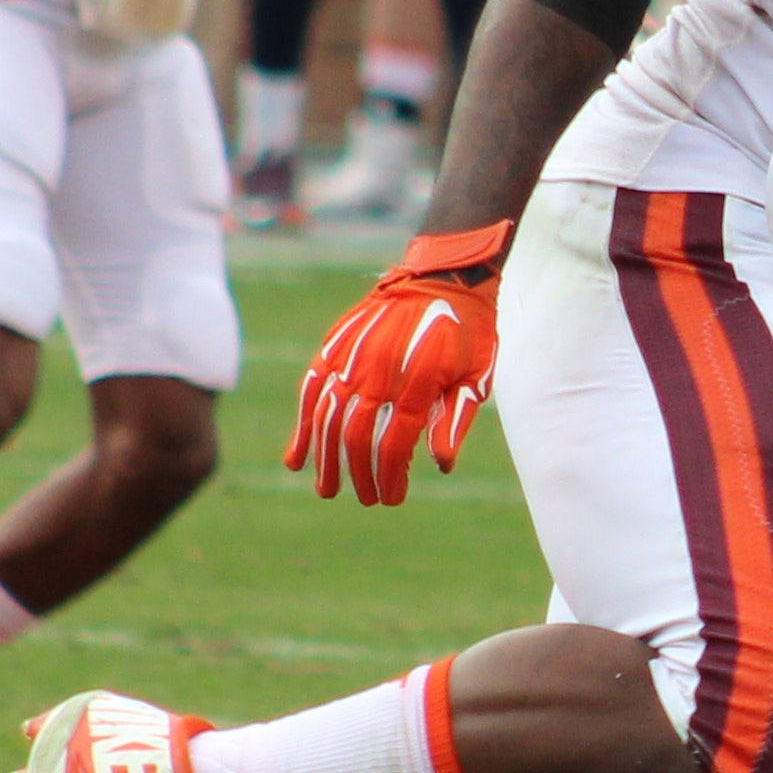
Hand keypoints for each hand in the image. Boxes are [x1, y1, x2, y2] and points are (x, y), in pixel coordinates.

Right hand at [289, 220, 510, 502]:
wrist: (444, 274)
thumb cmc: (468, 331)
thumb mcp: (475, 378)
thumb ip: (454, 421)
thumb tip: (441, 466)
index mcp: (416, 383)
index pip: (394, 445)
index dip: (390, 477)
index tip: (392, 498)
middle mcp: (378, 371)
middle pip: (356, 437)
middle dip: (358, 474)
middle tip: (365, 498)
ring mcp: (352, 356)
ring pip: (327, 417)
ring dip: (324, 458)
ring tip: (326, 488)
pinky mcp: (336, 344)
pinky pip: (312, 388)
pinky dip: (303, 423)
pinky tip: (297, 455)